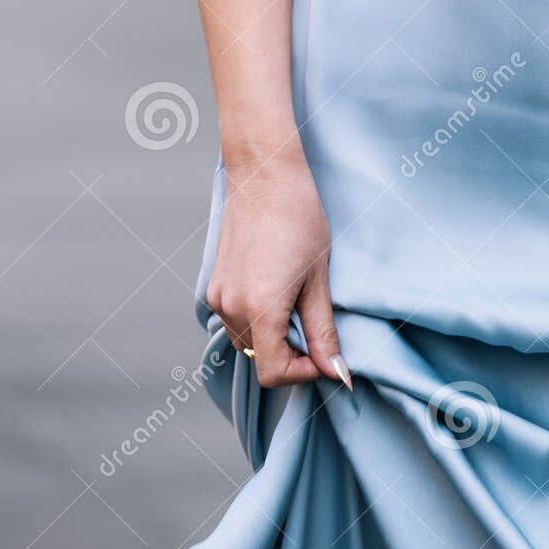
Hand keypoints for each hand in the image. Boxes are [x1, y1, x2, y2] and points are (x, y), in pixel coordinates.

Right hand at [205, 149, 349, 388]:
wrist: (264, 176)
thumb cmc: (298, 220)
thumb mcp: (319, 280)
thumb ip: (322, 330)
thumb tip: (335, 370)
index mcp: (260, 309)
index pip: (272, 373)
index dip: (302, 373)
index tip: (323, 355)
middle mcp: (230, 308)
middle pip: (259, 359)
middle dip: (291, 354)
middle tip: (316, 325)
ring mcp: (217, 297)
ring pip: (247, 342)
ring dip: (274, 338)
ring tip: (297, 303)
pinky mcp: (214, 286)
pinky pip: (235, 321)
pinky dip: (258, 321)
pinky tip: (278, 291)